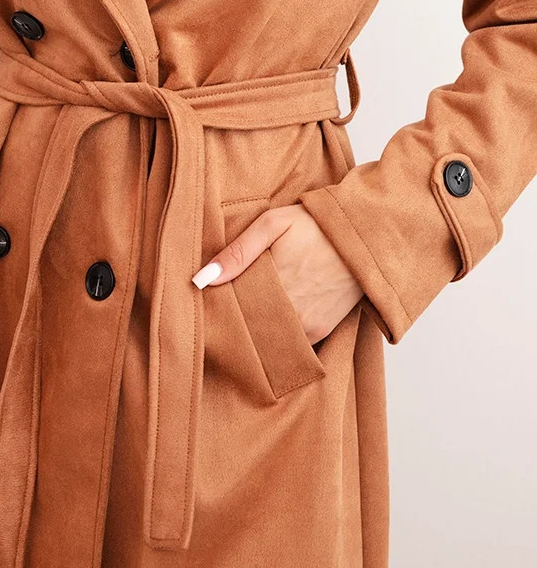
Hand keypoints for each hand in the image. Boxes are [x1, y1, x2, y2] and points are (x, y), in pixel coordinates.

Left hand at [192, 203, 363, 345]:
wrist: (365, 235)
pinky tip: (270, 319)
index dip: (218, 304)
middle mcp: (289, 310)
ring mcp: (306, 325)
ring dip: (255, 329)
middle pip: (247, 326)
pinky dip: (277, 335)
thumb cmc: (316, 225)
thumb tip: (202, 280)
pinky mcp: (320, 332)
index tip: (209, 300)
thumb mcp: (273, 224)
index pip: (231, 307)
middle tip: (224, 307)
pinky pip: (289, 343)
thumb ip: (238, 252)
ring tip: (248, 311)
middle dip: (235, 318)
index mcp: (272, 283)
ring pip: (266, 338)